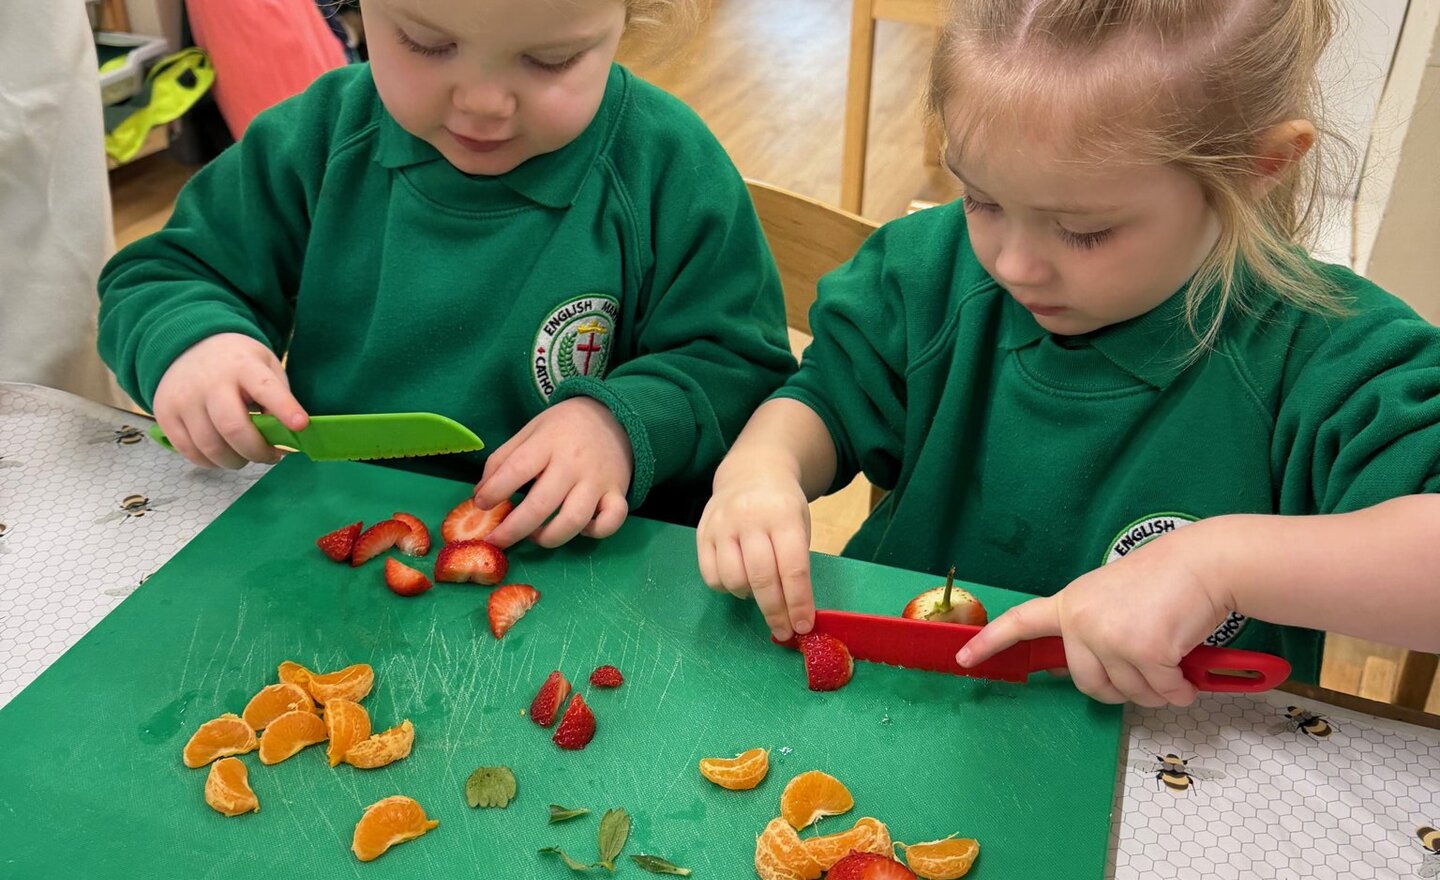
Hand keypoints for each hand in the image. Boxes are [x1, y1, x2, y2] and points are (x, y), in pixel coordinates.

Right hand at [151, 333, 307, 468]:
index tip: (301, 425)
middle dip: (257, 451)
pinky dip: (211, 462)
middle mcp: (209, 381)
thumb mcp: (264, 366)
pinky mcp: (165, 414)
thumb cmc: (236, 363)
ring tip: (246, 455)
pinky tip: (222, 454)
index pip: (265, 388)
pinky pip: (190, 452)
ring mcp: (183, 398)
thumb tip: (284, 435)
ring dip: (235, 461)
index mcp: (242, 366)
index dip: (284, 408)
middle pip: (233, 428)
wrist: (187, 345)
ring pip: (210, 447)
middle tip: (270, 456)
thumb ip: (277, 396)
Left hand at [473, 397, 631, 548]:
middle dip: (512, 530)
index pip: (517, 470)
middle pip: (541, 506)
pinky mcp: (618, 493)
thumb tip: (480, 494)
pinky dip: (593, 532)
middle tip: (496, 540)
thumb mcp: (530, 431)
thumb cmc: (563, 428)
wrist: (613, 415)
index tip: (481, 504)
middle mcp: (574, 464)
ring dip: (549, 537)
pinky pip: (610, 523)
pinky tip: (579, 529)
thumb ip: (502, 460)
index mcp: (549, 442)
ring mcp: (598, 481)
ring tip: (535, 535)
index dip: (494, 492)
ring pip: (574, 521)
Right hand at [696, 459, 813, 640]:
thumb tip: (796, 612)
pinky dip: (727, 587)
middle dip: (775, 611)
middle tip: (784, 630)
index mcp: (783, 515)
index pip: (792, 567)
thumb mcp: (800, 525)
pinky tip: (740, 581)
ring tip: (760, 592)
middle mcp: (749, 518)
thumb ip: (796, 563)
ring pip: (733, 579)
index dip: (798, 602)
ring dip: (750, 597)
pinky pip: (711, 575)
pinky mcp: (702, 533)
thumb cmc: (782, 506)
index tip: (803, 626)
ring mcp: (721, 525)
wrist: (750, 472)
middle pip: (761, 577)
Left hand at [958, 523, 1234, 706]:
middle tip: (1147, 673)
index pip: (1021, 622)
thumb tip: (1078, 672)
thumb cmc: (1165, 581)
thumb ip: (1090, 628)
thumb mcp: (1110, 598)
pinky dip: (1179, 691)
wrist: (1204, 564)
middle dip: (1121, 689)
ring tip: (1171, 662)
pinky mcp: (1144, 650)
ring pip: (1128, 692)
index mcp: (1070, 604)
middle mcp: (1082, 620)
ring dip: (1156, 690)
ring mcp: (1110, 636)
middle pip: (1086, 683)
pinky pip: (1161, 691)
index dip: (990, 642)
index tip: (965, 657)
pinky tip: (1187, 673)